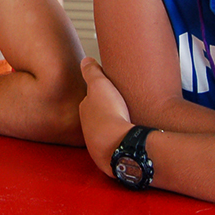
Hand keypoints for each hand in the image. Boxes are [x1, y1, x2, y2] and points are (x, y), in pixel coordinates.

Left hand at [79, 57, 133, 173]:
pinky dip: (121, 140)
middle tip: (119, 108)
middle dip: (106, 113)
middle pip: (97, 117)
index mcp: (85, 109)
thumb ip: (92, 72)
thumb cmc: (109, 113)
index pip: (90, 99)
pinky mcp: (111, 154)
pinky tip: (129, 137)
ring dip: (114, 127)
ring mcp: (98, 143)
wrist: (118, 144)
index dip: (100, 94)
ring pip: (106, 132)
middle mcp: (88, 127)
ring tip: (126, 122)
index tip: (109, 92)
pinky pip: (116, 144)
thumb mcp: (100, 85)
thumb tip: (85, 60)